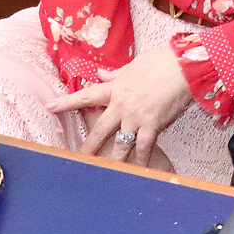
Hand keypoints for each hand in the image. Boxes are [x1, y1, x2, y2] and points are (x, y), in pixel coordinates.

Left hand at [46, 47, 191, 167]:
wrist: (183, 67)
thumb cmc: (162, 61)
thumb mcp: (135, 64)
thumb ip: (116, 73)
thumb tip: (100, 73)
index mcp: (116, 87)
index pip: (87, 96)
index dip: (67, 102)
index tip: (50, 106)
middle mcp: (122, 105)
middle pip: (100, 128)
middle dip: (88, 145)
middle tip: (77, 158)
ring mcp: (136, 117)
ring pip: (120, 143)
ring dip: (112, 158)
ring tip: (105, 172)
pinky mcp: (152, 124)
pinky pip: (144, 146)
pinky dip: (142, 159)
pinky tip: (139, 170)